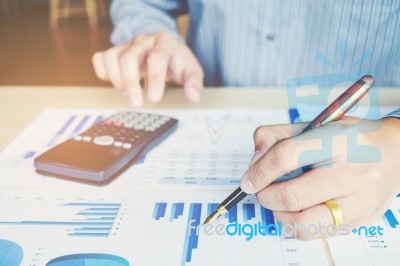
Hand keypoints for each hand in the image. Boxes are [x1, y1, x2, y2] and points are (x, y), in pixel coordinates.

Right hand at [92, 32, 203, 106]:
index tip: (154, 99)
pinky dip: (103, 73)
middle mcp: (143, 41)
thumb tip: (194, 97)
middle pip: (129, 57)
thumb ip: (194, 83)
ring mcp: (127, 45)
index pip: (157, 58)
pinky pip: (100, 58)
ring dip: (117, 80)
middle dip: (130, 82)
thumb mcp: (191, 70)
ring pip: (112, 57)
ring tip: (128, 96)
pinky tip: (116, 85)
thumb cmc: (177, 61)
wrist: (165, 46)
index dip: (155, 79)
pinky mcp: (115, 51)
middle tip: (136, 103)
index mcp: (165, 43)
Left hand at [241, 117, 399, 239]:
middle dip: (265, 196)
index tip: (248, 180)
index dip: (259, 171)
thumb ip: (278, 135)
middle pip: (292, 195)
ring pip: (303, 224)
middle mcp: (352, 172)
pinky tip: (301, 208)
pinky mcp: (361, 220)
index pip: (285, 157)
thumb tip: (255, 157)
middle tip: (261, 191)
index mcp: (337, 141)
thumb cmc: (351, 138)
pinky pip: (318, 233)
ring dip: (280, 215)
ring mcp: (360, 201)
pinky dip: (299, 223)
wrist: (396, 154)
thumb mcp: (316, 124)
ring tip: (279, 202)